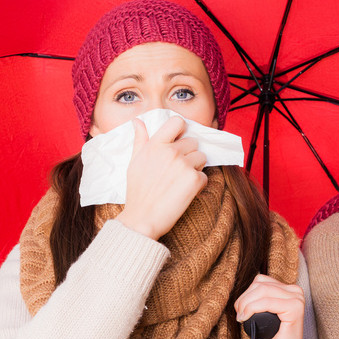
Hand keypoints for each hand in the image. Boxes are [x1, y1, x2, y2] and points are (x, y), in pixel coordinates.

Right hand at [115, 116, 208, 239]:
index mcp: (156, 144)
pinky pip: (204, 175)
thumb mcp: (134, 162)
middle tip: (177, 170)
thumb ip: (140, 140)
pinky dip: (198, 184)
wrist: (142, 218)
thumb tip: (137, 121)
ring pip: (202, 157)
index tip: (178, 141)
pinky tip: (184, 192)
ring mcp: (184, 165)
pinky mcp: (194, 179)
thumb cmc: (137, 191)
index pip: (178, 122)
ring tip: (180, 181)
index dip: (181, 130)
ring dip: (195, 168)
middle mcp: (171, 151)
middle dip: (188, 154)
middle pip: (193, 142)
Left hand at [234, 274, 309, 338]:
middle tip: (239, 316)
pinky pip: (268, 301)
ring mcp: (297, 299)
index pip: (261, 281)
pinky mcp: (296, 309)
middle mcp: (295, 292)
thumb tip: (241, 292)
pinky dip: (253, 308)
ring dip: (247, 303)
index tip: (239, 311)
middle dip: (244, 299)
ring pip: (262, 289)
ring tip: (243, 318)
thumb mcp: (261, 317)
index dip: (245, 294)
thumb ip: (256, 301)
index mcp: (288, 291)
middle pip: (260, 283)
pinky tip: (247, 318)